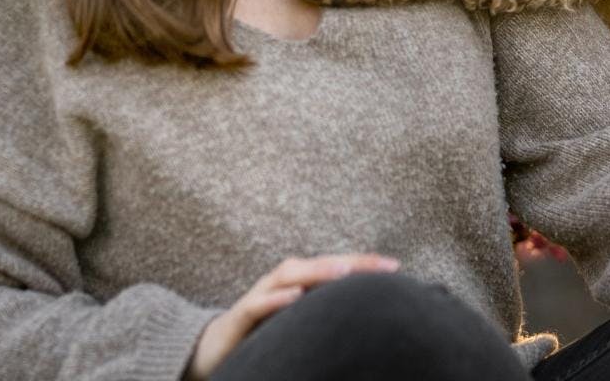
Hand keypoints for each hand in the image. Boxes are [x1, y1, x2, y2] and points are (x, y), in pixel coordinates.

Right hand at [182, 253, 400, 380]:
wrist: (214, 347)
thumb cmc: (264, 333)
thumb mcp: (300, 324)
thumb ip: (324, 314)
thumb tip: (365, 318)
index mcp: (299, 282)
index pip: (336, 268)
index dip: (364, 265)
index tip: (395, 267)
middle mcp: (282, 282)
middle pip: (319, 264)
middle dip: (350, 262)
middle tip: (380, 265)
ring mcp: (261, 294)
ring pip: (290, 276)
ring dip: (316, 271)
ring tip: (344, 272)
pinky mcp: (241, 314)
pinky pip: (259, 303)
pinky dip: (276, 298)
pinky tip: (294, 297)